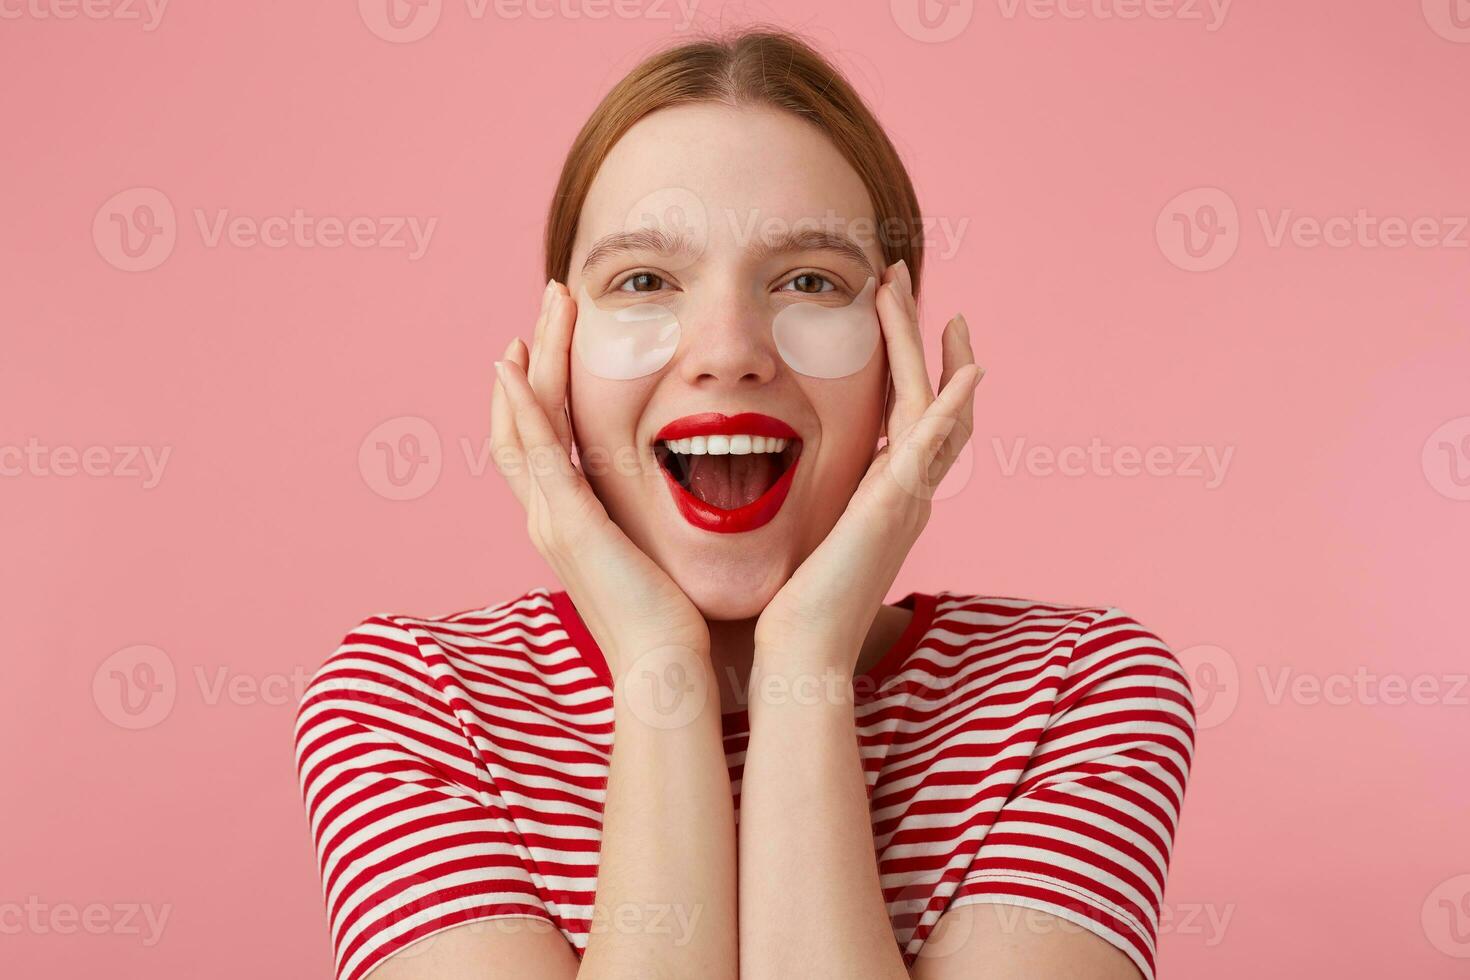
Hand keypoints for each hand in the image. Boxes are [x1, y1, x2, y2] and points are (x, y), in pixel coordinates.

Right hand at [491, 279, 709, 676]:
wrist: (668, 672)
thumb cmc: (678, 625)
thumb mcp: (664, 558)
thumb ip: (664, 524)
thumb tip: (705, 494)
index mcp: (573, 521)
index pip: (546, 438)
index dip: (546, 386)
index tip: (559, 339)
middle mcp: (550, 515)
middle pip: (523, 419)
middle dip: (537, 356)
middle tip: (551, 302)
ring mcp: (551, 518)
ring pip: (523, 421)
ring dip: (532, 360)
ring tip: (546, 308)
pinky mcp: (567, 523)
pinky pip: (534, 451)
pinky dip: (520, 405)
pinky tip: (516, 364)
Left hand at [753, 259, 980, 668]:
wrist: (800, 651)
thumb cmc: (792, 607)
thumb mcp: (806, 537)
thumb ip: (811, 504)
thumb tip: (784, 481)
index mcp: (885, 497)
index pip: (905, 416)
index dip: (905, 364)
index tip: (889, 316)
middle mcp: (908, 494)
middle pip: (931, 400)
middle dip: (919, 339)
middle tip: (904, 282)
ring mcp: (910, 498)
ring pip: (932, 405)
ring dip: (924, 347)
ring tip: (911, 295)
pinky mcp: (898, 504)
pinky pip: (935, 443)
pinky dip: (957, 404)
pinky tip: (969, 367)